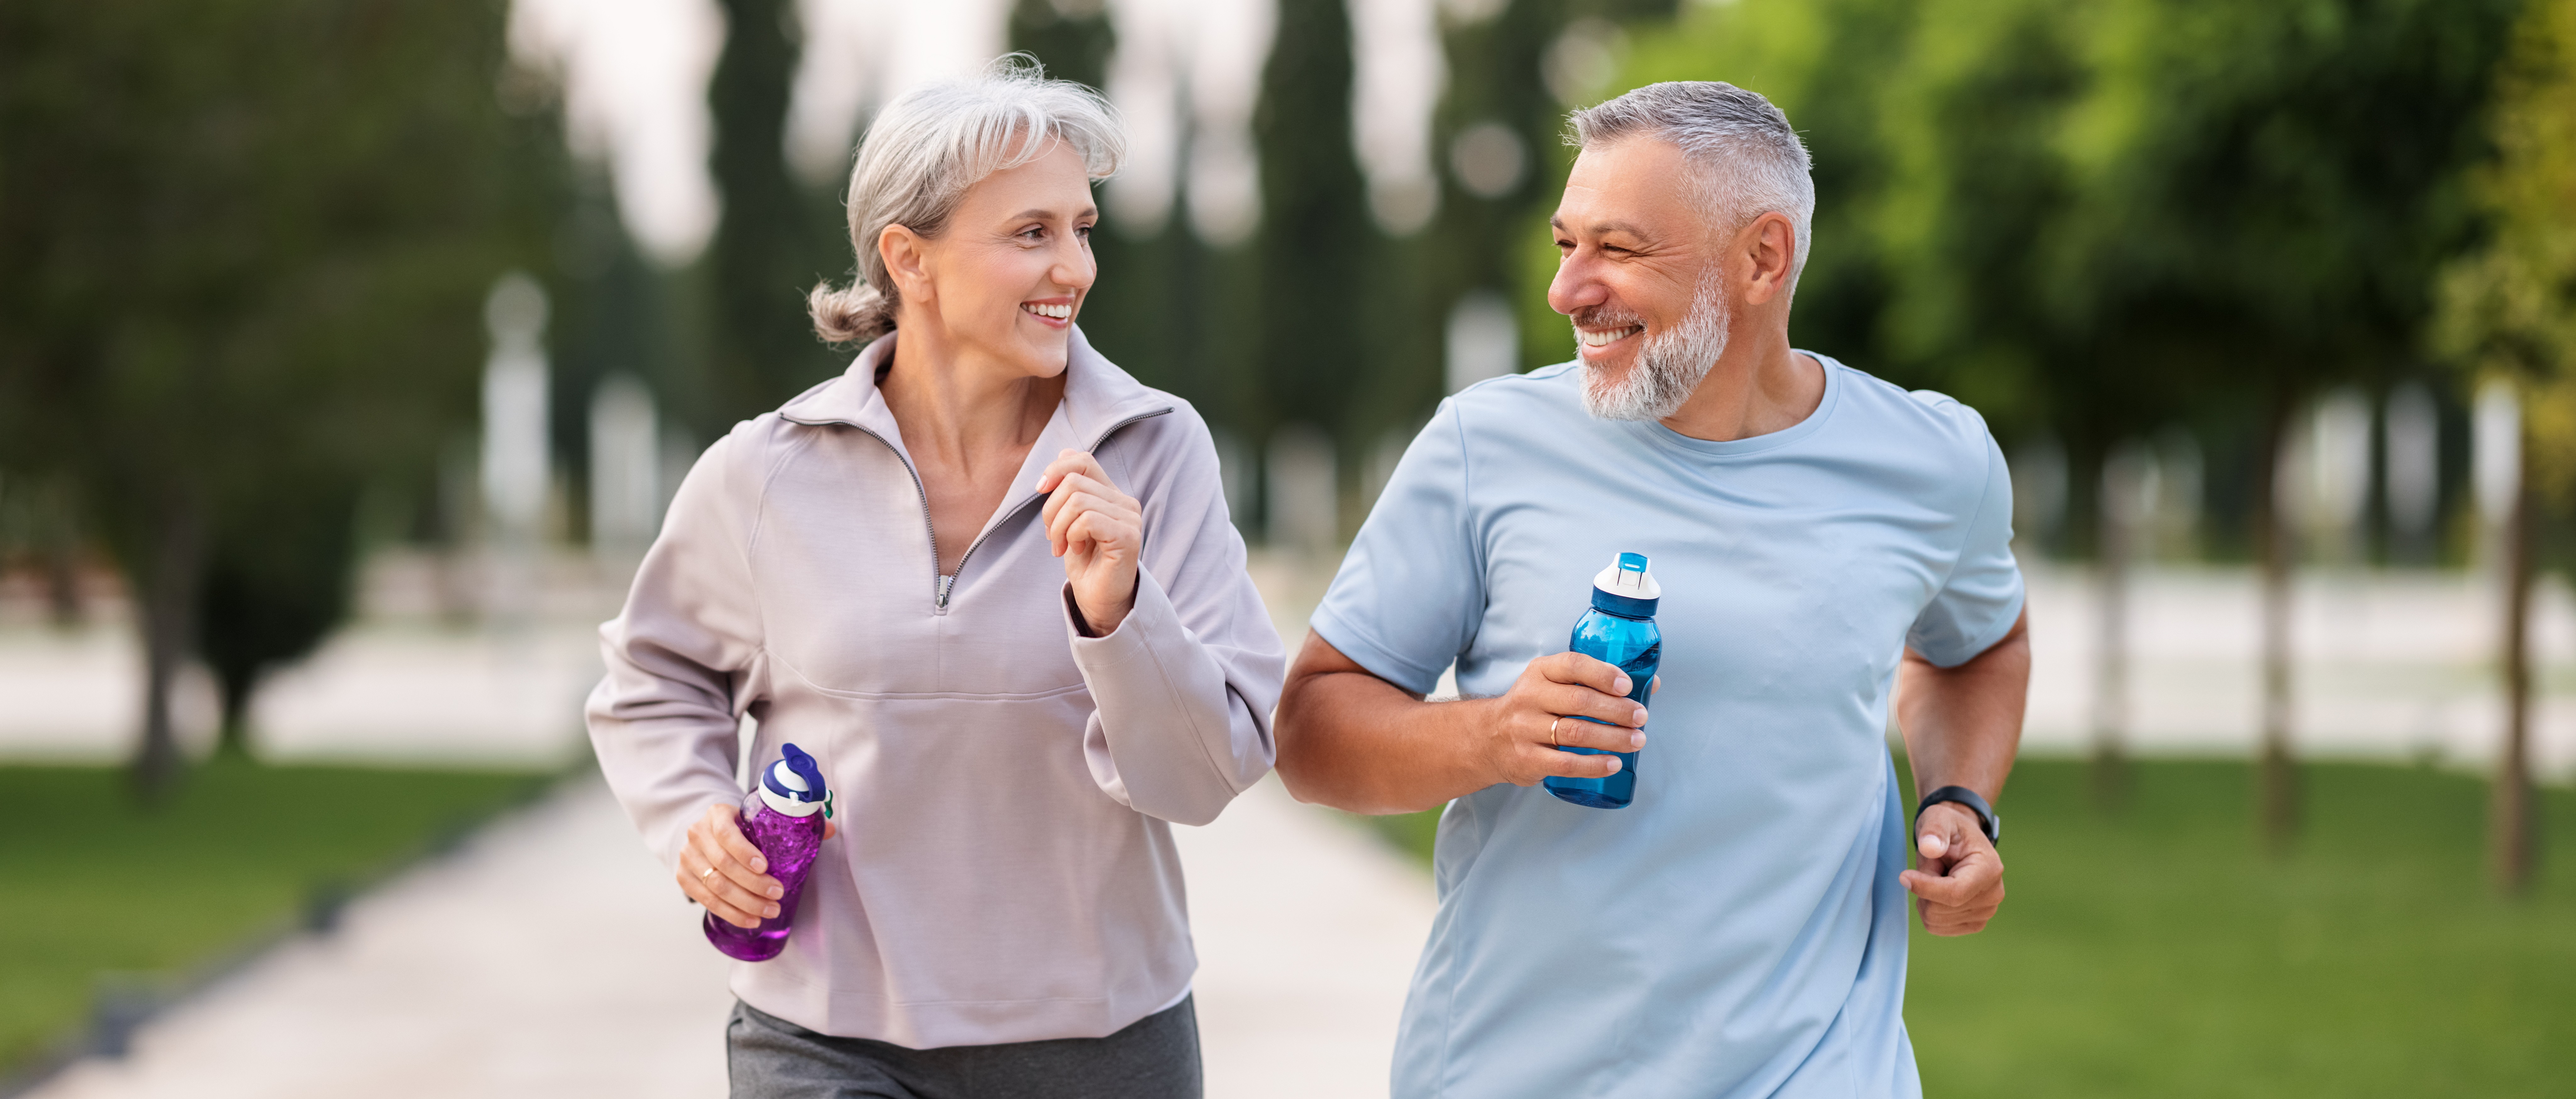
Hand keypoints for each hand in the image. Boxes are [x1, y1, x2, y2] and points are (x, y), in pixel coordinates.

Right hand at [677, 802, 835, 928]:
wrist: (706, 833)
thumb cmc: (740, 827)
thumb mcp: (758, 818)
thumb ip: (791, 823)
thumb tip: (830, 830)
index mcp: (717, 815)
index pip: (727, 834)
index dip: (745, 852)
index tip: (765, 866)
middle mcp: (698, 835)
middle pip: (723, 865)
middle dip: (752, 885)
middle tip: (777, 894)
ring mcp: (688, 858)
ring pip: (714, 886)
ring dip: (744, 903)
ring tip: (769, 911)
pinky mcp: (684, 878)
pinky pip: (706, 901)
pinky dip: (730, 913)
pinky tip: (750, 919)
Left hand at [1036, 449, 1143, 634]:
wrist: (1098, 599)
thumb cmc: (1084, 562)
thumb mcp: (1070, 520)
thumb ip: (1070, 489)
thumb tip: (1063, 451)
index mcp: (1112, 494)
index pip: (1083, 459)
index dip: (1056, 469)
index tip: (1040, 490)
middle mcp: (1126, 502)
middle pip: (1074, 481)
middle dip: (1051, 510)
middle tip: (1053, 536)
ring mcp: (1130, 519)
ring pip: (1077, 500)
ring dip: (1059, 526)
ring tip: (1063, 545)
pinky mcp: (1128, 538)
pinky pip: (1087, 519)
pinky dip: (1072, 535)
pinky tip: (1076, 550)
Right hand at [1472, 652, 1649, 787]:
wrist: (1488, 738)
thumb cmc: (1535, 707)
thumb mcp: (1554, 684)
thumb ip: (1596, 681)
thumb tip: (1649, 684)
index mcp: (1540, 672)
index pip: (1572, 665)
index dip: (1602, 674)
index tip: (1627, 685)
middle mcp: (1529, 698)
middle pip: (1579, 701)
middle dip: (1616, 710)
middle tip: (1641, 717)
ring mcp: (1525, 730)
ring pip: (1575, 733)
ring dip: (1612, 738)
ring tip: (1637, 740)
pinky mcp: (1527, 759)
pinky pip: (1566, 764)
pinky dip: (1594, 765)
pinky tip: (1614, 763)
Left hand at [1899, 801, 2003, 934]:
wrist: (1960, 841)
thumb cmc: (1949, 828)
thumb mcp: (1939, 818)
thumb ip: (1934, 831)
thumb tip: (1929, 847)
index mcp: (1989, 869)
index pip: (1954, 893)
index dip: (1925, 888)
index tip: (1903, 876)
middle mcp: (1993, 895)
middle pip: (1940, 909)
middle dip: (1924, 888)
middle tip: (1932, 866)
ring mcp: (1986, 912)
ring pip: (1935, 920)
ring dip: (1925, 898)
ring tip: (1938, 877)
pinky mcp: (1974, 923)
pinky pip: (1937, 927)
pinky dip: (1929, 910)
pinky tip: (1938, 892)